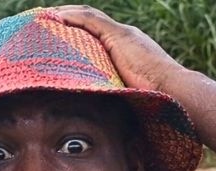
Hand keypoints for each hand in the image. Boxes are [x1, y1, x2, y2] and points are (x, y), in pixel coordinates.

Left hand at [53, 5, 184, 92]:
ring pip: (86, 16)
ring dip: (63, 14)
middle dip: (65, 17)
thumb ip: (112, 92)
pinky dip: (71, 17)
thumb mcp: (125, 94)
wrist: (173, 92)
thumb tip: (98, 111)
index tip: (55, 33)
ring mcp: (121, 34)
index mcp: (125, 46)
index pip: (94, 32)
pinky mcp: (119, 36)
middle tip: (42, 20)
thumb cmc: (154, 100)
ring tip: (42, 16)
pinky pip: (90, 21)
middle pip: (88, 20)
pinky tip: (55, 18)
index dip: (75, 29)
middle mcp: (123, 36)